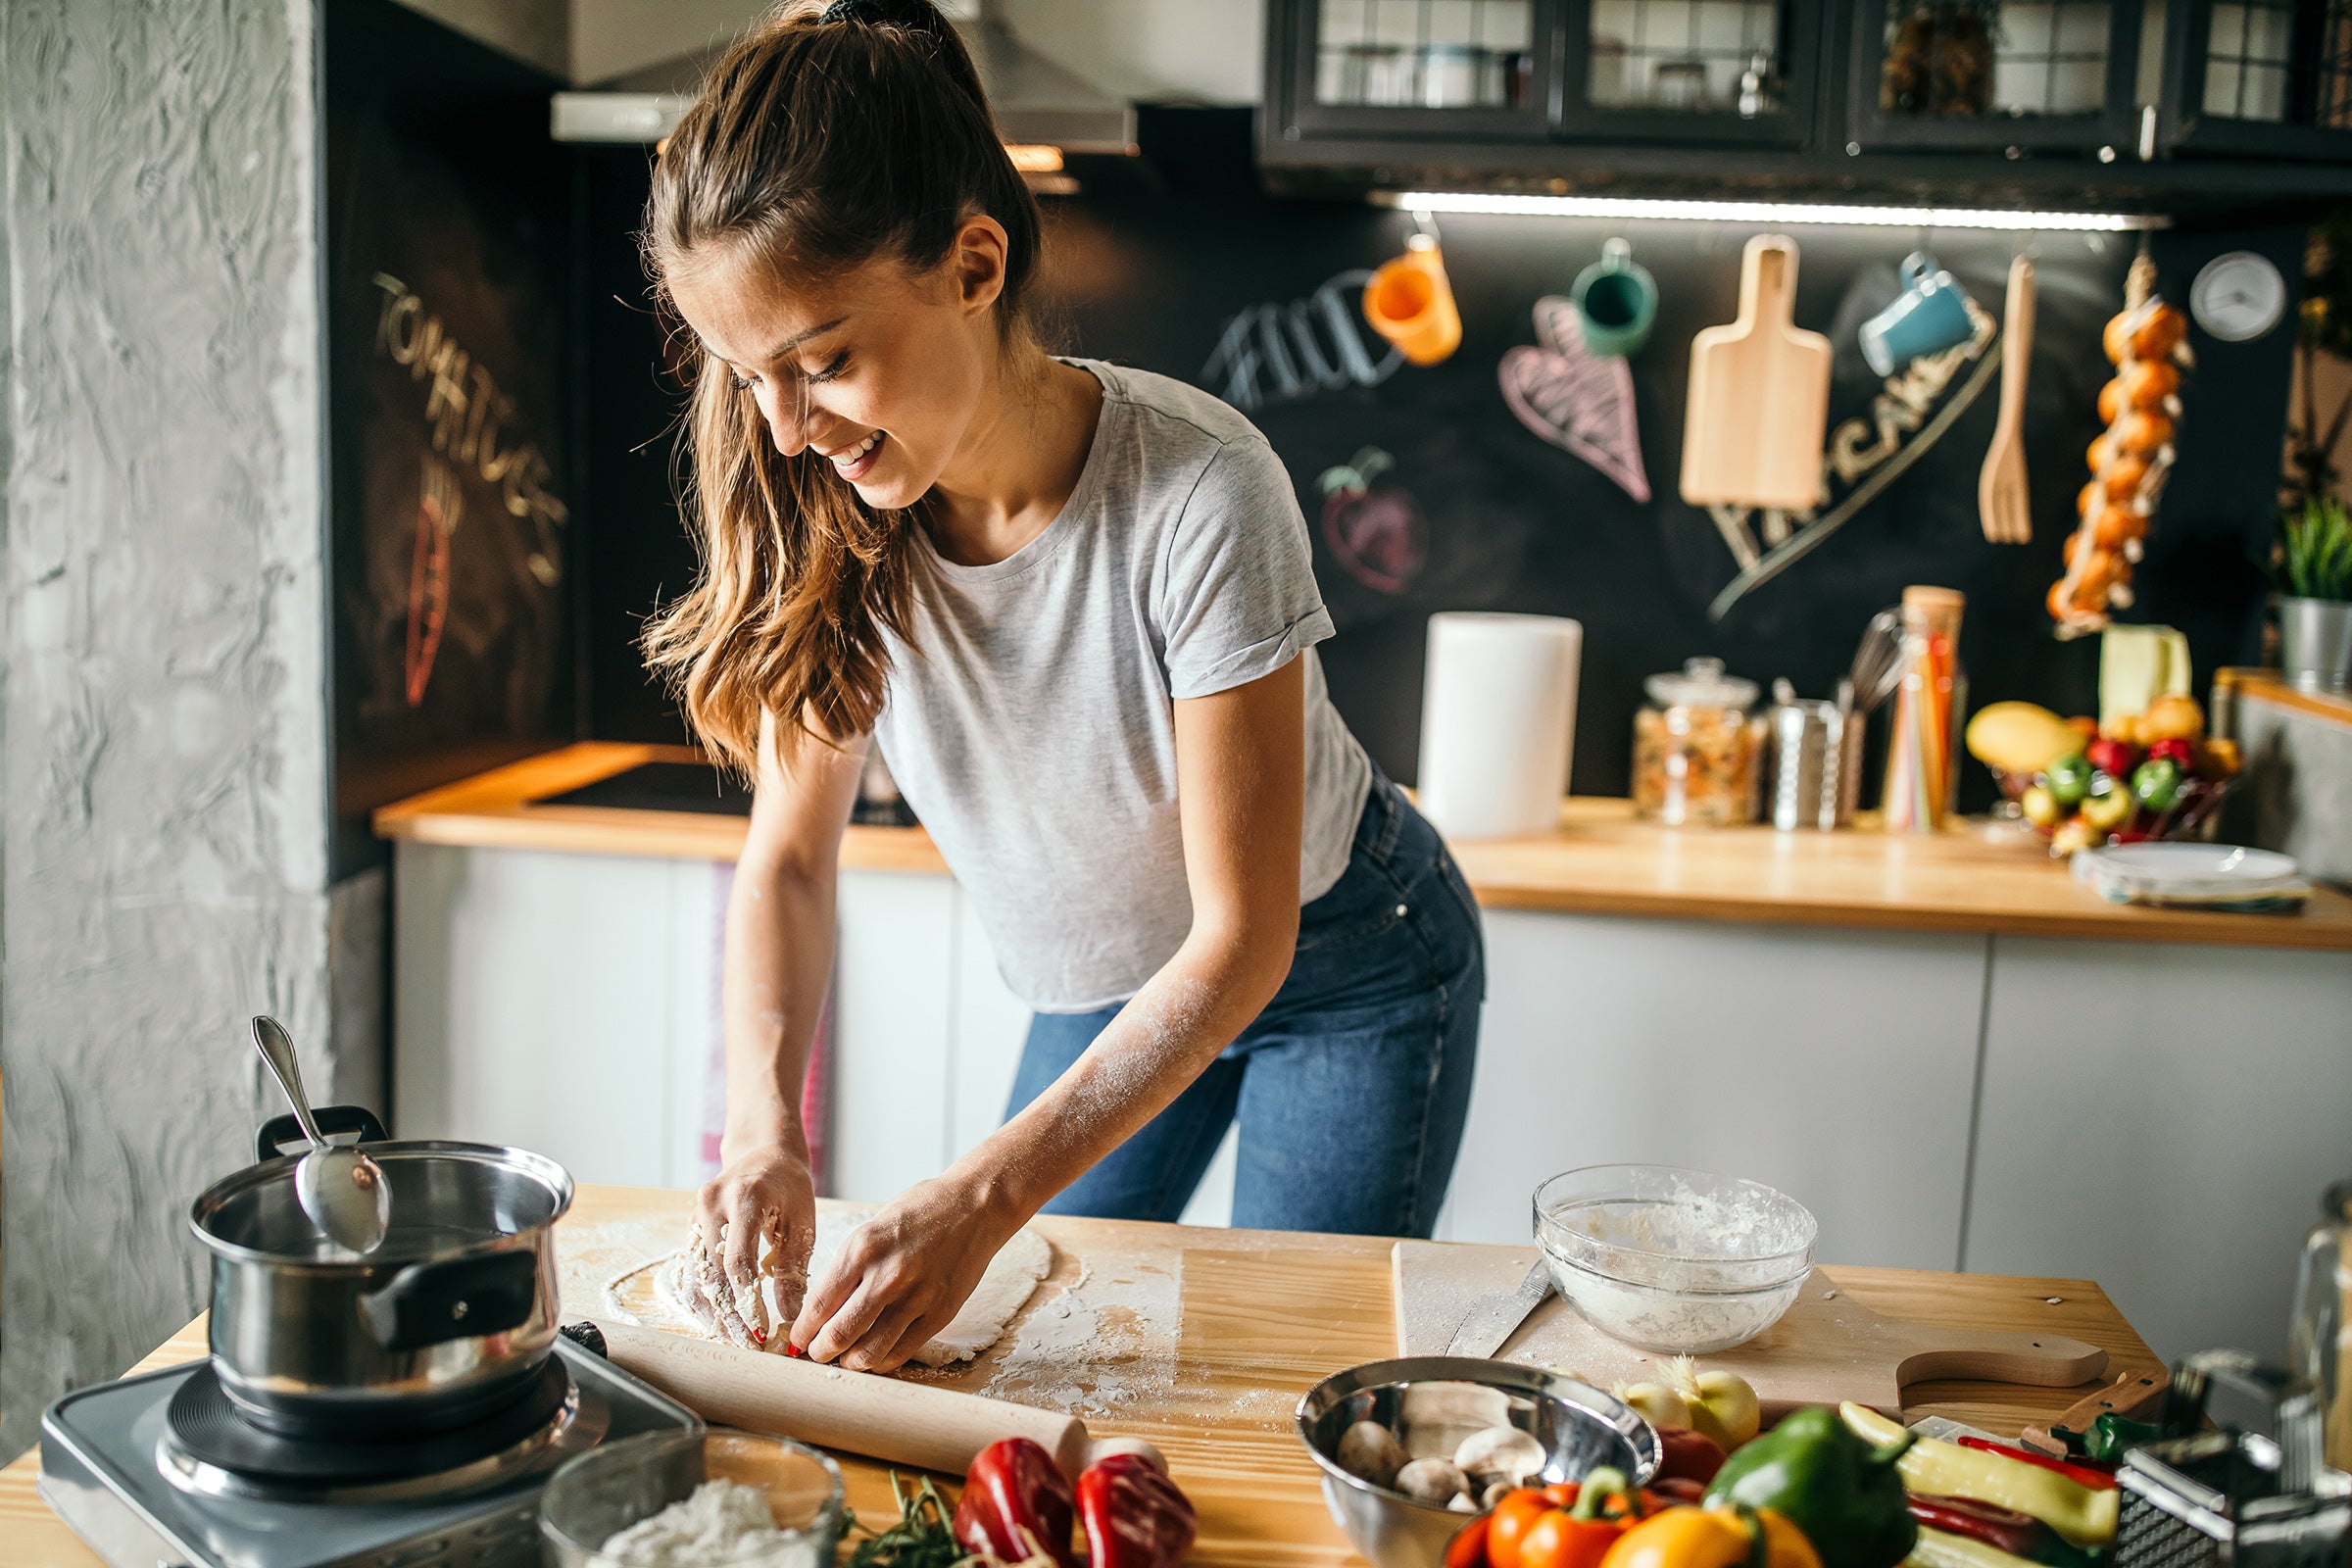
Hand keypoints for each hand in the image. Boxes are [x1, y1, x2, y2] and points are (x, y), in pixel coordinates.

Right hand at [683, 1140, 815, 1351]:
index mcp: (744, 1198)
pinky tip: (719, 1320)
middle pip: (712, 1272)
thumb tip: (790, 1315)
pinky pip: (691, 1269)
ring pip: (695, 1275)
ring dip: (711, 1311)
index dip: (747, 1300)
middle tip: (747, 1345)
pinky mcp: (690, 1227)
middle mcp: (711, 1205)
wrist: (762, 1154)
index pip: (737, 1260)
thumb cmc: (788, 1187)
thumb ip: (793, 1267)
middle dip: (729, 1314)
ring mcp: (695, 1215)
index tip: (761, 1330)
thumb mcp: (801, 1221)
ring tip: (733, 1340)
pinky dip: (703, 1297)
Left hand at [790, 1175, 1016, 1371]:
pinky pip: (901, 1352)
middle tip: (818, 1353)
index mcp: (862, 1249)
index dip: (803, 1331)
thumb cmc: (921, 1211)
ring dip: (850, 1361)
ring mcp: (916, 1297)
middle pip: (838, 1335)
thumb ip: (848, 1267)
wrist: (975, 1206)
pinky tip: (877, 1353)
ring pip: (869, 1352)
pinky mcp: (940, 1312)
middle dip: (820, 1352)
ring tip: (847, 1357)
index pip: (818, 1306)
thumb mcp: (872, 1228)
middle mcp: (886, 1275)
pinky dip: (882, 1360)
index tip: (799, 1339)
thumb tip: (821, 1309)